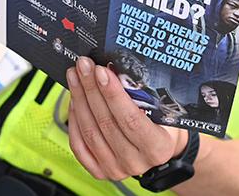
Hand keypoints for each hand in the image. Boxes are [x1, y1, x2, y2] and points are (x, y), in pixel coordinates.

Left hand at [66, 57, 187, 180]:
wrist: (160, 148)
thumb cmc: (164, 124)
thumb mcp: (163, 108)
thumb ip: (142, 95)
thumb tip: (113, 69)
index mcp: (158, 148)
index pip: (130, 119)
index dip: (113, 94)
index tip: (101, 72)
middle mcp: (136, 162)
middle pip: (106, 122)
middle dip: (92, 89)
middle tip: (84, 66)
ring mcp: (116, 169)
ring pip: (89, 131)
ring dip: (80, 99)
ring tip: (76, 76)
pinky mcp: (99, 171)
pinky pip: (79, 144)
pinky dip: (74, 119)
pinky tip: (74, 99)